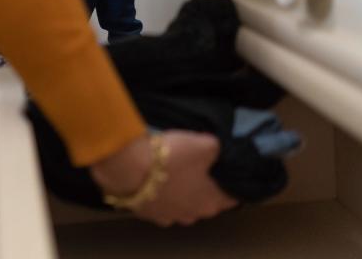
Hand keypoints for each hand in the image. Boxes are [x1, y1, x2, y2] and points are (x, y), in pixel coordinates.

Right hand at [89, 131, 236, 226]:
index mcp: (210, 202)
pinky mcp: (146, 214)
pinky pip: (160, 204)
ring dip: (181, 193)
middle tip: (200, 169)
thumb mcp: (204, 144)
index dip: (231, 184)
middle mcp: (191, 215)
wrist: (130, 168)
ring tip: (175, 174)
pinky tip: (155, 180)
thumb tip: (215, 150)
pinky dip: (160, 194)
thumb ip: (215, 149)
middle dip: (204, 189)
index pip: (231, 198)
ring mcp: (167, 217)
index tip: (229, 173)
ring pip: (181, 206)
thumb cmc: (173, 157)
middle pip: (204, 203)